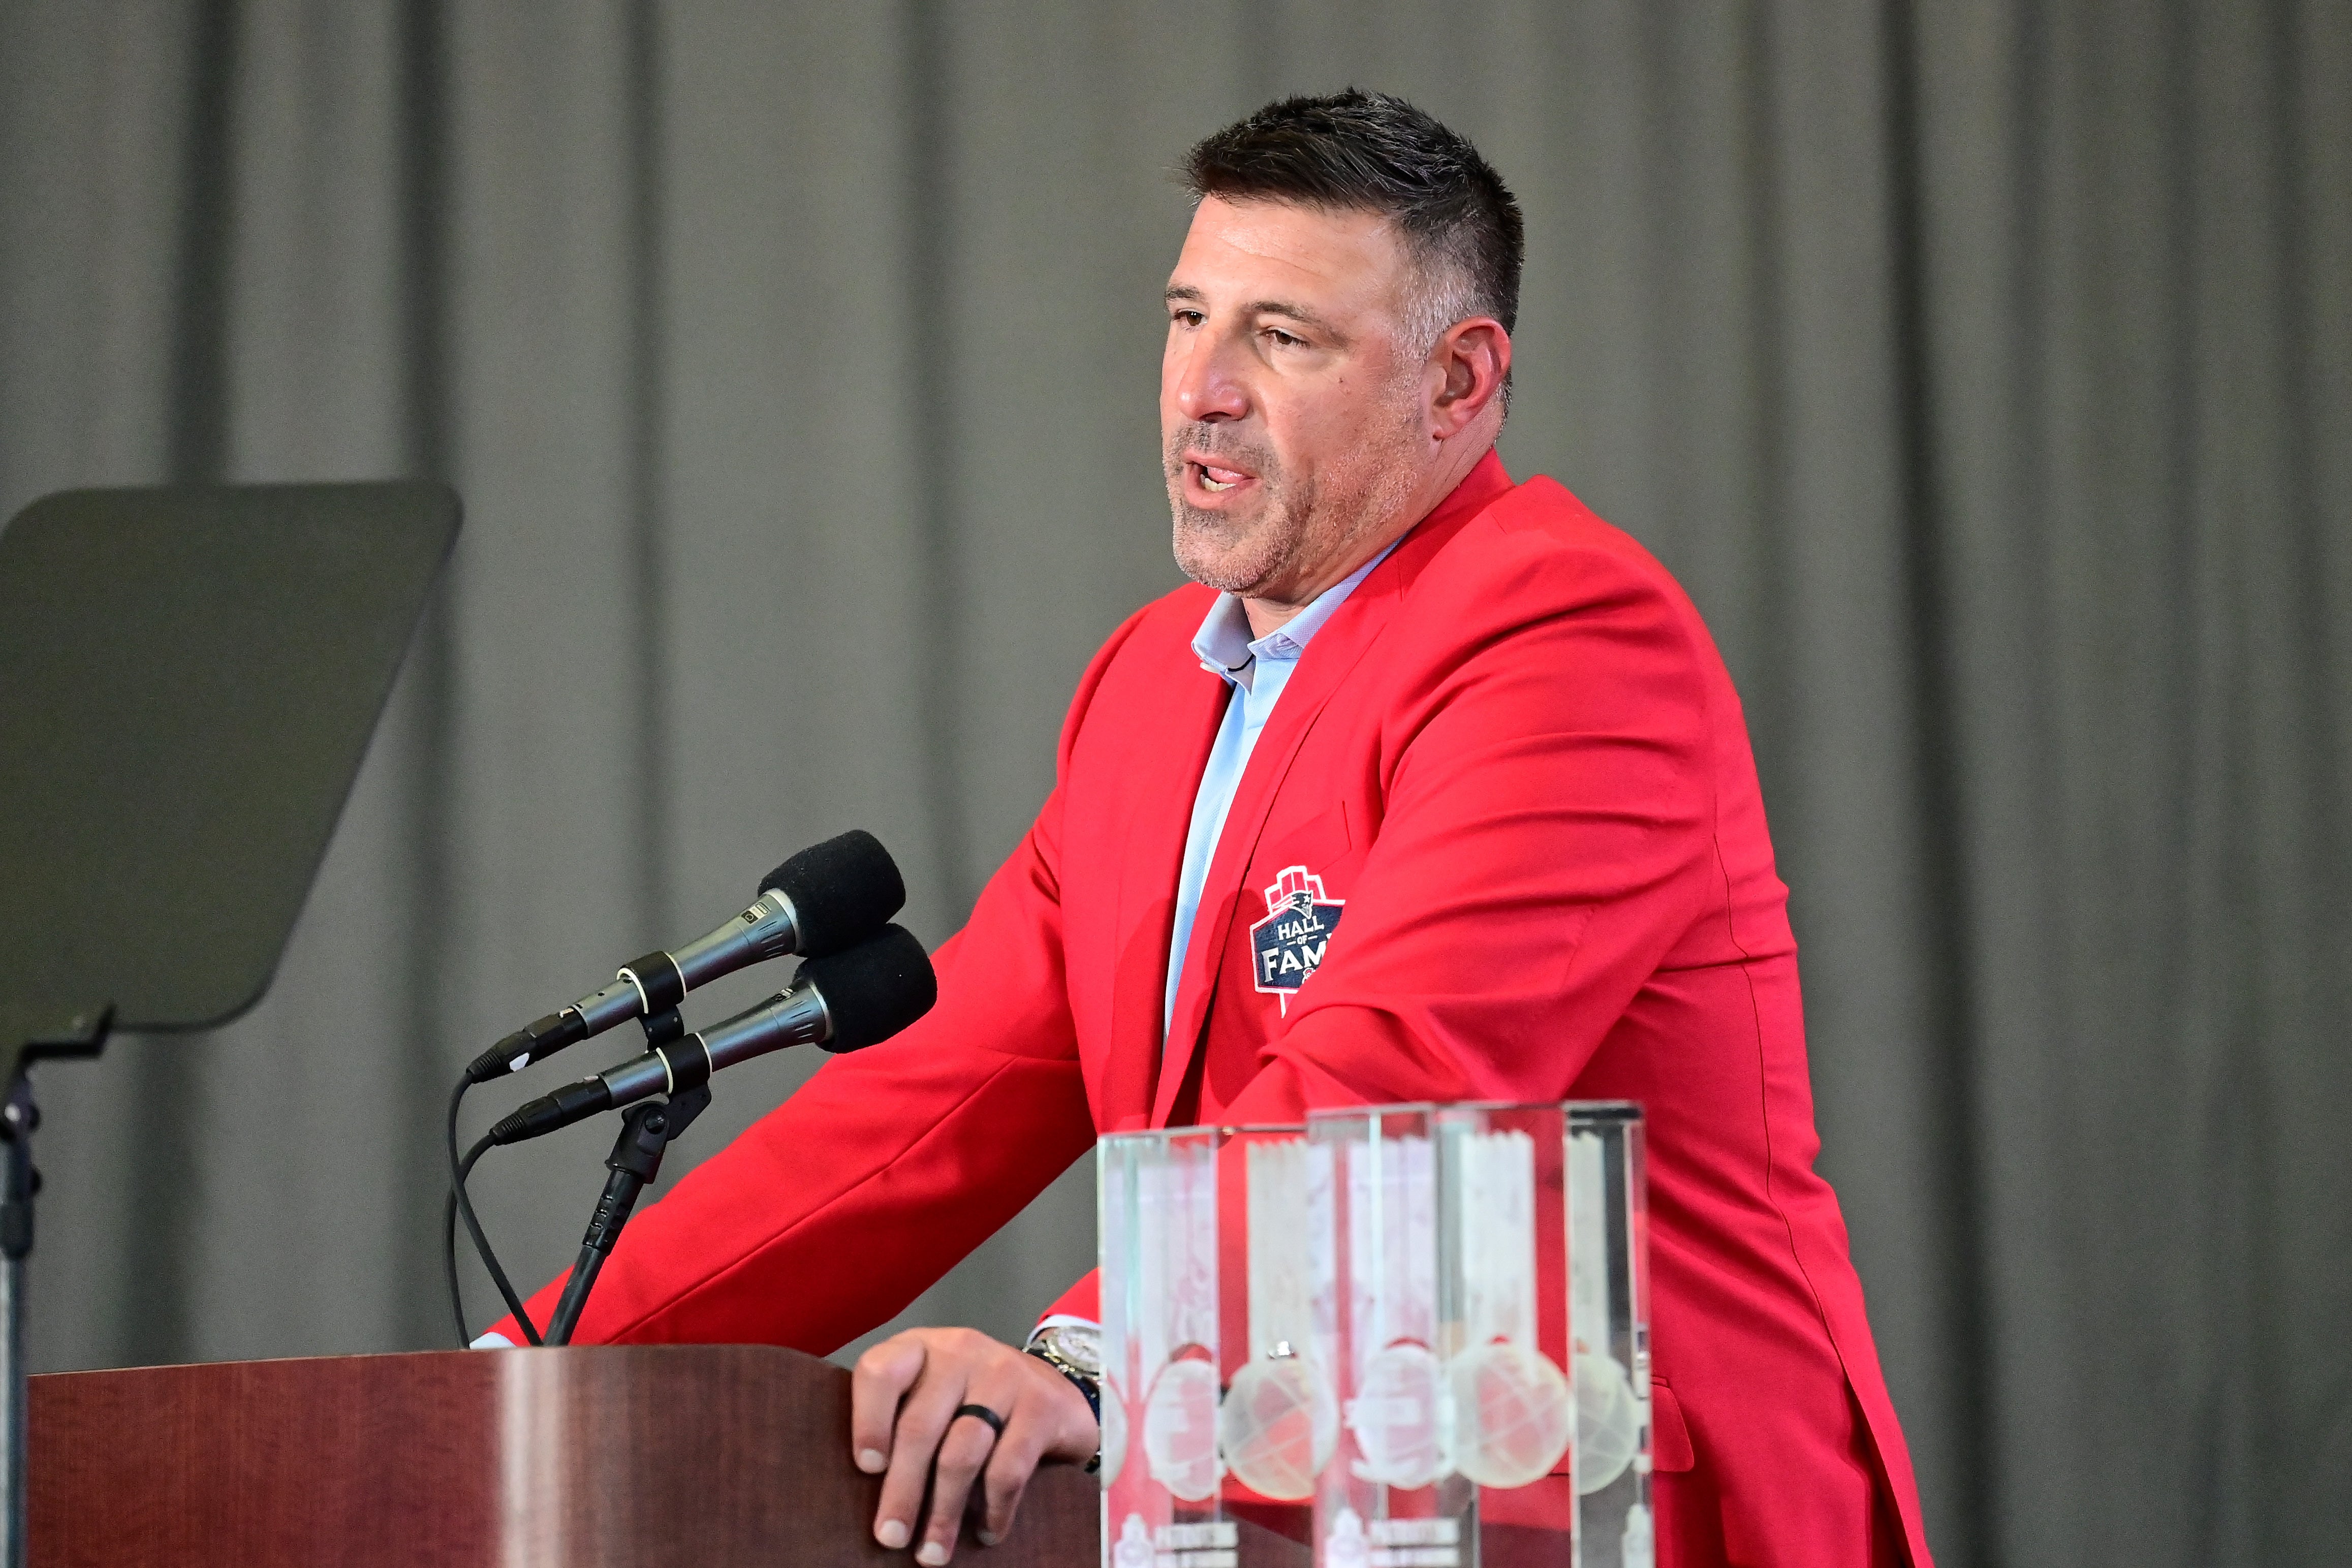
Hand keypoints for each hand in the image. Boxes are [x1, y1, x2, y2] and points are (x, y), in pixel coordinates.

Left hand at [850, 1326, 1097, 1562]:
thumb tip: (862, 1492)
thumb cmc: (974, 1400)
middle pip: (919, 1427)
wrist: (1053, 1387)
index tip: (867, 1469)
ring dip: (944, 1511)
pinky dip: (994, 1509)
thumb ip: (899, 1419)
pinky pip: (1008, 1468)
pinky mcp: (1041, 1404)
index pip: (881, 1372)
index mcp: (921, 1349)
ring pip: (961, 1454)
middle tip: (890, 1537)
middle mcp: (960, 1352)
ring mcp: (1004, 1374)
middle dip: (902, 1491)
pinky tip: (987, 1532)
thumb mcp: (932, 1393)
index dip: (868, 1422)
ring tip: (933, 1551)